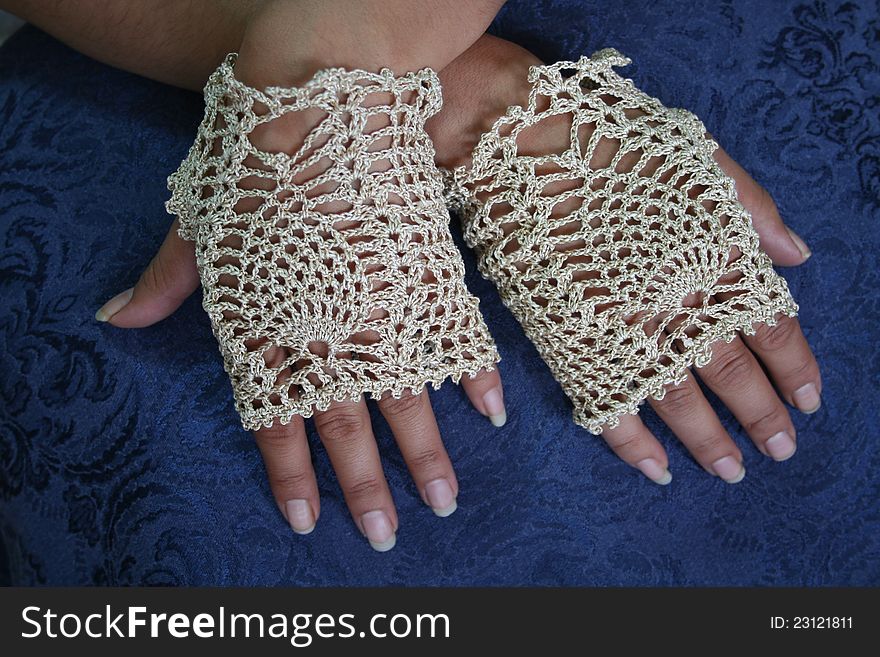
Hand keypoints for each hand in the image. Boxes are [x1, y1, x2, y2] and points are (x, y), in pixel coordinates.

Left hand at [95, 6, 507, 550]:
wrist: (319, 94)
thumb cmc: (251, 158)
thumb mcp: (197, 222)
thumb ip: (168, 282)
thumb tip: (117, 321)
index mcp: (269, 330)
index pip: (280, 422)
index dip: (294, 476)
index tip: (310, 519)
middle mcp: (328, 333)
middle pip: (348, 427)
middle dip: (367, 487)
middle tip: (386, 534)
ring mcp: (383, 308)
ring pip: (407, 399)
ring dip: (426, 455)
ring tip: (442, 500)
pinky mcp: (426, 275)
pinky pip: (453, 338)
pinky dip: (472, 377)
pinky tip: (485, 415)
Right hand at [430, 36, 821, 483]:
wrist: (517, 144)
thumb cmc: (608, 141)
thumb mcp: (694, 156)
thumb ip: (749, 207)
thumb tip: (797, 259)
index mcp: (711, 258)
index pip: (770, 327)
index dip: (794, 368)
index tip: (809, 402)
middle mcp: (674, 303)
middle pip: (731, 375)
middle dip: (761, 417)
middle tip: (778, 452)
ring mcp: (622, 328)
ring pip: (677, 402)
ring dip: (708, 442)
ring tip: (731, 470)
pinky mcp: (571, 342)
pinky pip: (607, 405)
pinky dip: (632, 443)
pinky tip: (655, 468)